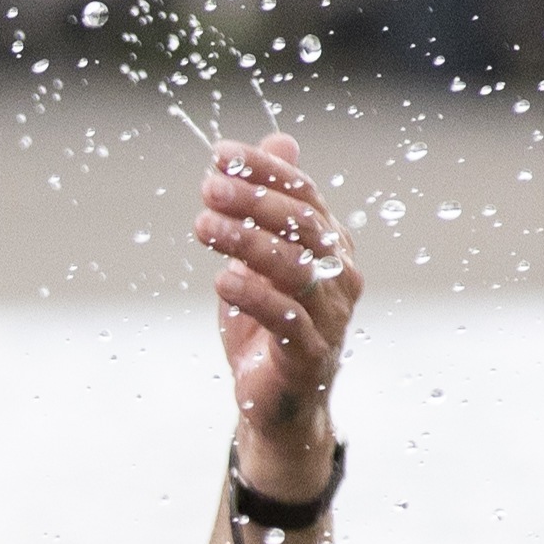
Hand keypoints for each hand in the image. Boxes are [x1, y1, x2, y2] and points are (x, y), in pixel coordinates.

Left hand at [194, 136, 353, 498]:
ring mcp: (331, 317)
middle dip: (254, 201)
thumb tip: (281, 139)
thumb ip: (270, 202)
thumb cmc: (268, 324)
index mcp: (333, 245)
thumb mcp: (262, 256)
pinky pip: (286, 319)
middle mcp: (340, 276)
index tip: (220, 153)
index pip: (304, 195)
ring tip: (203, 226)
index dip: (264, 171)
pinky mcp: (311, 356)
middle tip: (208, 187)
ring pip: (295, 268)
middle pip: (305, 226)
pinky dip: (254, 296)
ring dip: (246, 242)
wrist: (276, 404)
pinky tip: (221, 281)